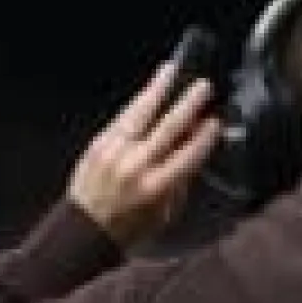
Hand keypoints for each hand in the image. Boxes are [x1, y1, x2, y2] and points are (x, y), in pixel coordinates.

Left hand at [68, 63, 221, 246]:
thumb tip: (192, 149)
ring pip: (140, 113)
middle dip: (189, 104)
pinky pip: (122, 118)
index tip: (216, 121)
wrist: (85, 231)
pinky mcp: (98, 144)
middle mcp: (136, 165)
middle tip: (203, 86)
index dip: (205, 136)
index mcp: (157, 188)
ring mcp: (114, 151)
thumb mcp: (165, 213)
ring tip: (171, 71)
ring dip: (158, 89)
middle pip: (169, 127)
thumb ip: (180, 181)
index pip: (189, 154)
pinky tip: (147, 92)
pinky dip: (137, 104)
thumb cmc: (130, 228)